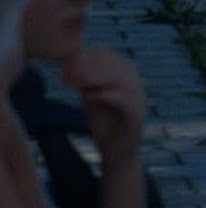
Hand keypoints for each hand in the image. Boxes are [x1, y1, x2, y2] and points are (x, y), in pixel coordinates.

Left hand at [62, 48, 146, 166]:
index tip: (64, 66)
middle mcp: (135, 82)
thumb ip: (86, 82)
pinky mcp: (137, 114)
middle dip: (87, 66)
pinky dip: (104, 95)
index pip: (107, 55)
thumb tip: (70, 64)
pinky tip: (88, 98)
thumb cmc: (105, 124)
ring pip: (119, 77)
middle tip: (67, 74)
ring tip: (75, 84)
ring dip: (94, 78)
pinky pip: (123, 98)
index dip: (85, 56)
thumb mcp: (92, 98)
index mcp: (125, 75)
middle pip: (113, 63)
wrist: (117, 152)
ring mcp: (139, 97)